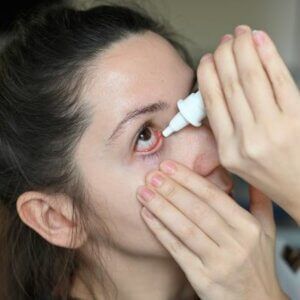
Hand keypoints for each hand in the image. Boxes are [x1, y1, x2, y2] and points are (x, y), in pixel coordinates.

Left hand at [136, 160, 287, 299]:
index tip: (168, 166)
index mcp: (248, 227)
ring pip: (185, 229)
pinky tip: (147, 216)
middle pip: (197, 210)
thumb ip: (260, 201)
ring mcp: (218, 263)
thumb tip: (252, 175)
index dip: (188, 179)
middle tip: (152, 174)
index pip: (213, 196)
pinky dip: (160, 231)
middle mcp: (235, 244)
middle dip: (171, 190)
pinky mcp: (202, 278)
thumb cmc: (257, 262)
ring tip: (143, 192)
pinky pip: (177, 250)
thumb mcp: (266, 231)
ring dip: (161, 208)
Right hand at [197, 25, 299, 222]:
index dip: (208, 75)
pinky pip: (279, 80)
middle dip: (225, 56)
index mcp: (229, 150)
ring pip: (252, 78)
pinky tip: (261, 42)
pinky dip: (268, 57)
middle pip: (231, 86)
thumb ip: (224, 130)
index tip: (206, 60)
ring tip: (240, 35)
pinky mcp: (297, 119)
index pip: (213, 102)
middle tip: (225, 41)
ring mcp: (273, 128)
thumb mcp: (236, 162)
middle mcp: (248, 139)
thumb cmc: (272, 176)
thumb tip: (216, 96)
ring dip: (244, 50)